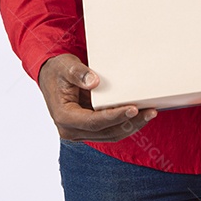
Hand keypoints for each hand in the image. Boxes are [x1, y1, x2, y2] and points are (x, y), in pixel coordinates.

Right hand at [38, 54, 156, 141]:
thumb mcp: (66, 67)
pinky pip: (110, 130)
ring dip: (131, 125)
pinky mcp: (89, 129)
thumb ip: (78, 74)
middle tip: (150, 111)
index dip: (115, 116)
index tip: (133, 109)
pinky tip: (140, 114)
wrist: (50, 76)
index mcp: (65, 117)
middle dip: (130, 123)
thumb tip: (94, 82)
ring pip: (111, 134)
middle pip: (106, 132)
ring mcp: (81, 132)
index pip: (94, 122)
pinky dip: (125, 123)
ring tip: (150, 113)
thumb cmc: (58, 71)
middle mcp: (72, 130)